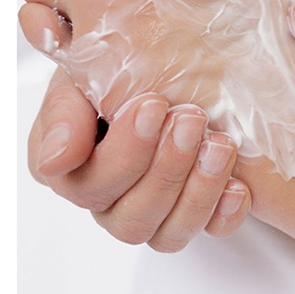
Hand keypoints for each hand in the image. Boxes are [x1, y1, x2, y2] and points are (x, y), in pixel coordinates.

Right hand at [27, 68, 251, 250]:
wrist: (181, 59)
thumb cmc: (126, 62)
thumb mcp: (89, 71)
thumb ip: (65, 109)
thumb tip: (56, 160)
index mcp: (70, 165)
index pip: (83, 185)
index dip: (123, 153)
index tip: (154, 104)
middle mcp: (108, 198)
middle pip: (127, 216)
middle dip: (165, 167)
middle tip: (192, 118)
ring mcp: (152, 213)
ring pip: (167, 234)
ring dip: (198, 190)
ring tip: (221, 144)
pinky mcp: (194, 214)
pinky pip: (210, 232)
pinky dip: (224, 212)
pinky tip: (239, 184)